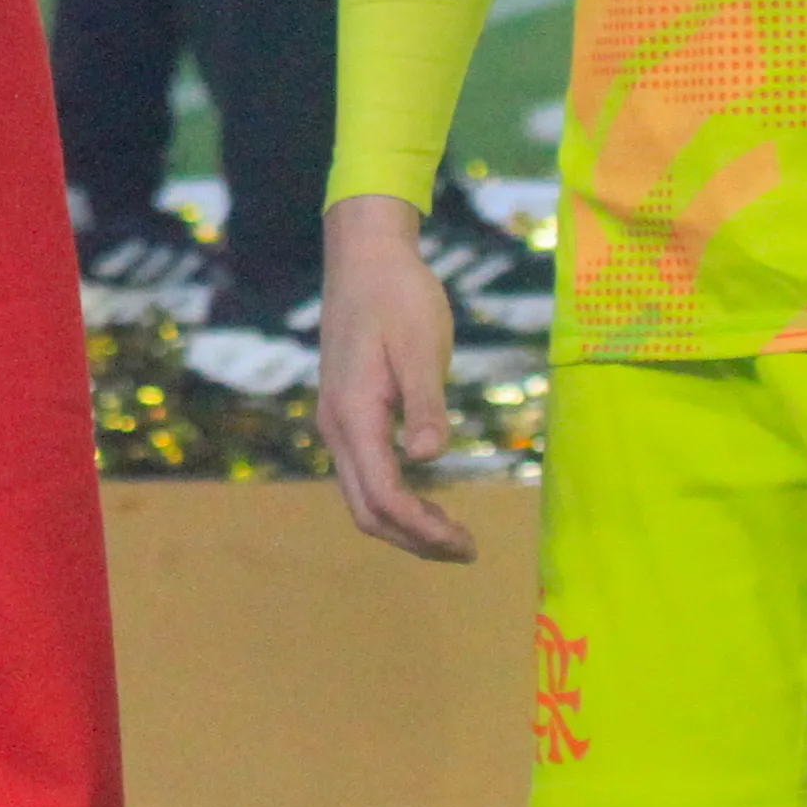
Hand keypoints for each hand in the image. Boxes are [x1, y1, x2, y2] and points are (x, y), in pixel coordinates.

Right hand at [315, 191, 473, 560]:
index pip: (384, 496)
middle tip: (468, 550)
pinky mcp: (349, 412)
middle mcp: (339, 426)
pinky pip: (366, 474)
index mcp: (354, 414)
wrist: (365, 256)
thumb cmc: (398, 295)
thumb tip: (430, 459)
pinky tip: (430, 496)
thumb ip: (426, 404)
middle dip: (416, 540)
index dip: (424, 529)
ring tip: (454, 534)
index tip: (467, 543)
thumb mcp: (423, 346)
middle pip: (367, 510)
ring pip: (363, 496)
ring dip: (406, 524)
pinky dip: (398, 499)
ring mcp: (340, 421)